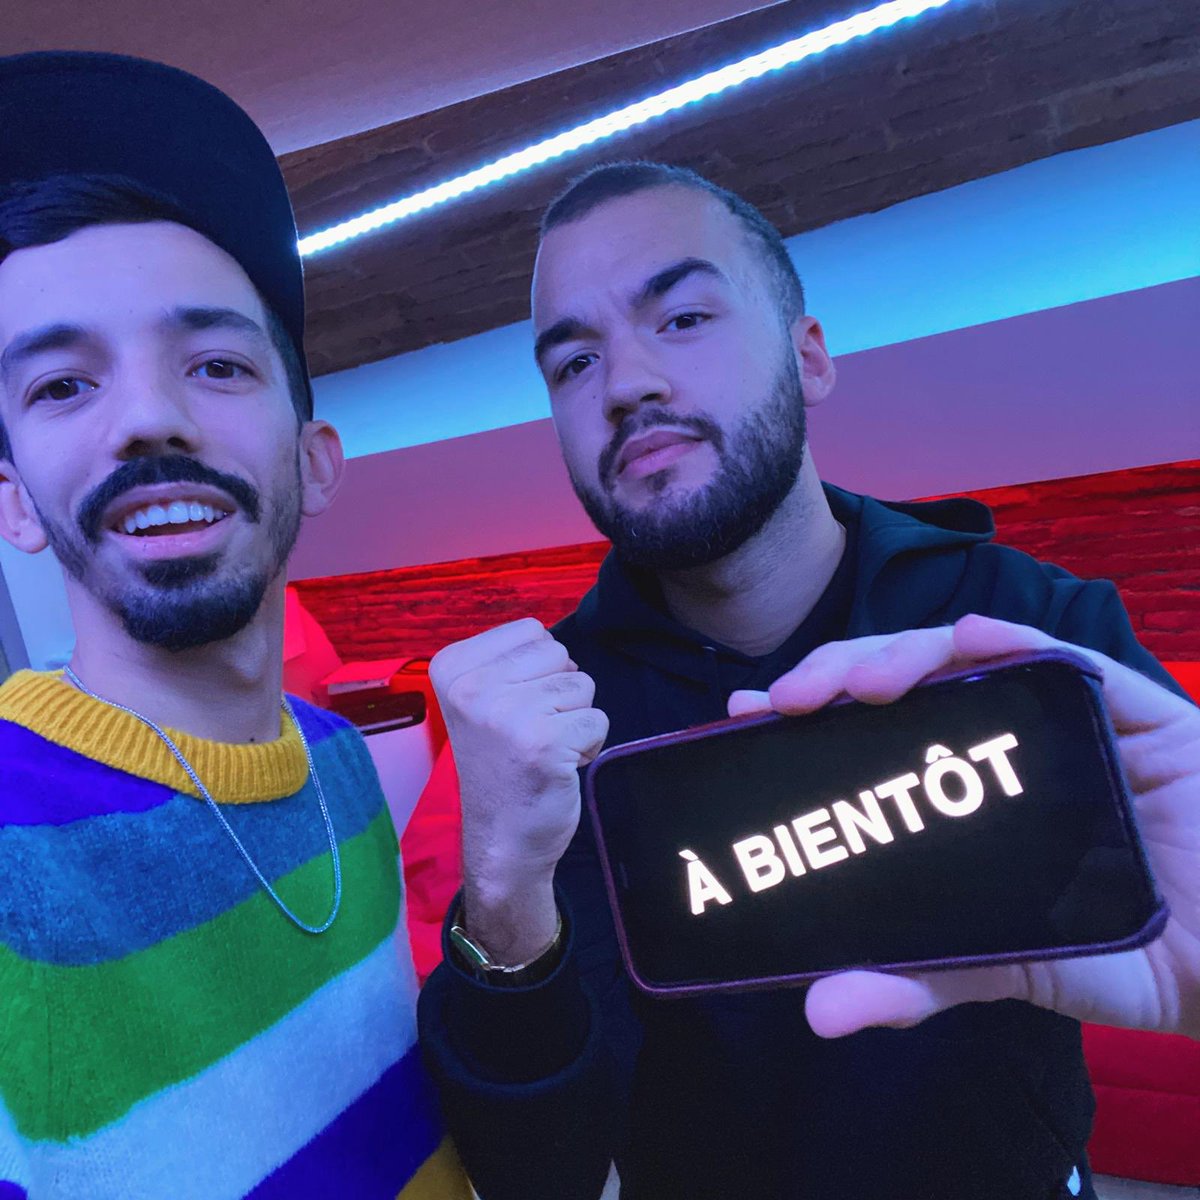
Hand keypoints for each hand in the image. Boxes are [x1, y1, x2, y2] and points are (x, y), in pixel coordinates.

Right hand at [430, 619, 608, 962]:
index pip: (531, 630)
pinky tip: (559, 766)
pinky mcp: (544, 743)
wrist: (501, 839)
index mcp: (451, 668)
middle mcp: (472, 688)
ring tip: (544, 748)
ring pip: (582, 684)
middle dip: (558, 691)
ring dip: (574, 718)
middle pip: (558, 653)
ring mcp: (508, 715)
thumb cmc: (499, 764)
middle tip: (530, 732)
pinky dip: (589, 744)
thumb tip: (559, 647)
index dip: (536, 668)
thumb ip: (511, 663)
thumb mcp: (482, 701)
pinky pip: (598, 719)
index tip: (513, 707)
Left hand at [728, 614, 1199, 1040]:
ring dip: (897, 655)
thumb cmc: (1132, 953)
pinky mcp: (1129, 706)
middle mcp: (1001, 742)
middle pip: (902, 683)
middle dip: (836, 676)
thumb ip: (922, 979)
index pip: (870, 734)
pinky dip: (1008, 642)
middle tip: (782, 702)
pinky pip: (1062, 659)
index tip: (746, 721)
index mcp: (962, 790)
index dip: (808, 719)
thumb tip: (820, 1010)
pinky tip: (964, 640)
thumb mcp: (1012, 965)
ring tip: (848, 684)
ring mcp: (1061, 718)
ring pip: (962, 654)